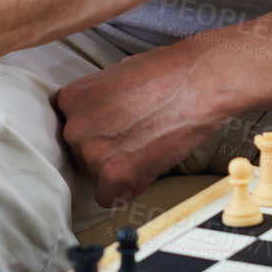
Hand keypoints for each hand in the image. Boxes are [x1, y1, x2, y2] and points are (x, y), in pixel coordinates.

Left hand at [56, 41, 220, 207]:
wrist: (199, 82)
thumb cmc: (168, 73)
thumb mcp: (118, 76)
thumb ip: (100, 101)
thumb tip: (103, 119)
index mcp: (72, 99)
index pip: (74, 129)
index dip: (99, 133)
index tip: (116, 132)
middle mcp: (74, 125)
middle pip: (81, 154)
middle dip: (106, 153)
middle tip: (137, 141)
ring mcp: (92, 151)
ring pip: (95, 176)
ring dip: (118, 171)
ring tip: (147, 150)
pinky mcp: (114, 173)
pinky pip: (108, 197)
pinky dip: (125, 191)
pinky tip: (143, 173)